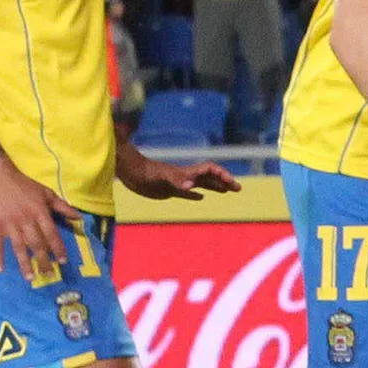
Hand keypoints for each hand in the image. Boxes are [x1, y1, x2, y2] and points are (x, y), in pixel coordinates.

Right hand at [0, 161, 82, 279]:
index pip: (51, 233)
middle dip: (43, 260)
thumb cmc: (26, 186)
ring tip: (30, 278)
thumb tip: (80, 218)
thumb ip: (63, 207)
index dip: (58, 248)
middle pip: (36, 243)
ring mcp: (9, 224)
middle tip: (49, 275)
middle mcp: (25, 220)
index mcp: (39, 212)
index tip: (63, 261)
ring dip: (24, 263)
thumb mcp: (47, 193)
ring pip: (18, 247)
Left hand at [117, 153, 241, 199]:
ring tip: (227, 191)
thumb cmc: (143, 173)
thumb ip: (176, 181)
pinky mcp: (168, 190)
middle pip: (210, 176)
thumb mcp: (160, 178)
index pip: (210, 170)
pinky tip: (201, 198)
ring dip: (215, 186)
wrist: (129, 171)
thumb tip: (192, 187)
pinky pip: (186, 192)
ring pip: (201, 184)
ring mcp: (177, 183)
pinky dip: (195, 195)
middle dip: (225, 181)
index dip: (222, 174)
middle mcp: (185, 177)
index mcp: (186, 173)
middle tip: (239, 188)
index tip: (232, 183)